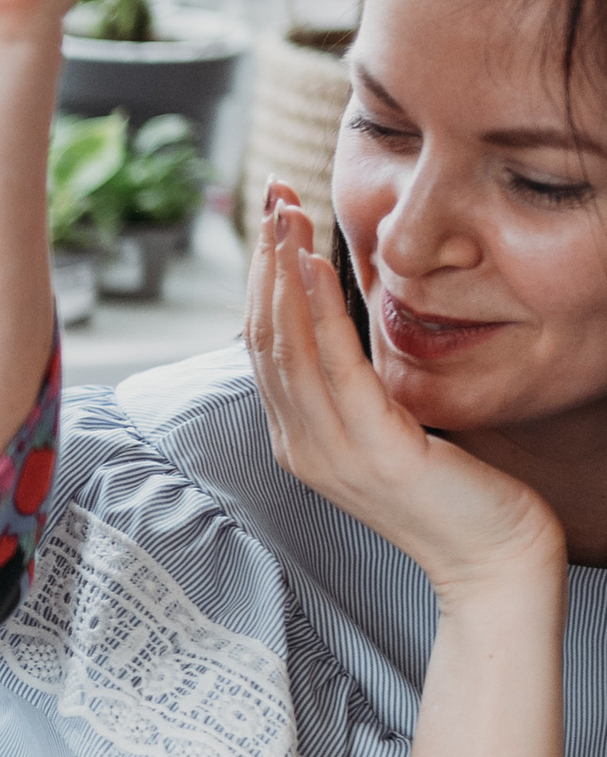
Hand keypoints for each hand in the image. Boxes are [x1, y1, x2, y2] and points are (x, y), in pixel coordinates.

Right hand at [248, 191, 563, 601]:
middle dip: (264, 262)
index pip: (266, 347)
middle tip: (273, 197)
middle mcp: (302, 446)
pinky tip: (315, 266)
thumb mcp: (393, 430)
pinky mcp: (370, 451)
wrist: (492, 560)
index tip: (275, 220)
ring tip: (286, 216)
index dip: (263, 279)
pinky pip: (333, 368)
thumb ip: (360, 389)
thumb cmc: (457, 494)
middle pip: (265, 337)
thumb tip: (348, 330)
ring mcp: (329, 453)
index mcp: (302, 441)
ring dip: (283, 272)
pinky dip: (318, 311)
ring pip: (287, 346)